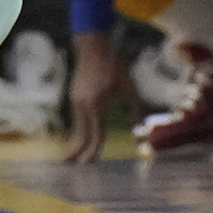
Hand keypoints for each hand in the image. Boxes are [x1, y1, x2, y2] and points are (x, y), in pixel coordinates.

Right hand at [63, 30, 124, 162]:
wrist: (91, 46)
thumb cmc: (112, 64)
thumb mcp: (128, 85)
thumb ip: (134, 106)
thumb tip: (141, 126)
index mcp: (96, 103)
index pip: (96, 132)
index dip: (94, 149)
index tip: (89, 163)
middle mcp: (83, 104)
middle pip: (81, 133)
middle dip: (77, 151)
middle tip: (72, 166)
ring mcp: (76, 99)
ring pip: (78, 126)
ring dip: (78, 140)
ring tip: (75, 156)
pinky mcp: (74, 95)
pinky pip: (77, 117)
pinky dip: (79, 129)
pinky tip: (81, 135)